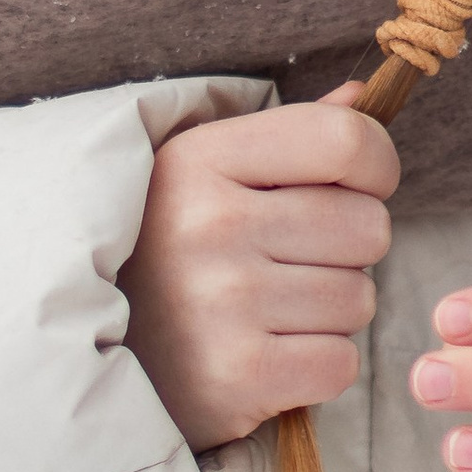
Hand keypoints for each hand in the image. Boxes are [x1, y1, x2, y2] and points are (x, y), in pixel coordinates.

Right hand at [122, 94, 397, 454]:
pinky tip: (272, 353)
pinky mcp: (237, 376)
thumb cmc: (173, 250)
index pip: (346, 141)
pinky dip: (319, 365)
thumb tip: (365, 95)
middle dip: (348, 248)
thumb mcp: (209, 172)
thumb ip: (292, 132)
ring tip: (272, 309)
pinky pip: (341, 363)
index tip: (356, 186)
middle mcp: (209, 225)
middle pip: (368, 226)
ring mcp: (221, 304)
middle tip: (293, 261)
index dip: (376, 165)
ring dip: (332, 310)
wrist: (95, 355)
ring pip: (360, 298)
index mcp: (200, 159)